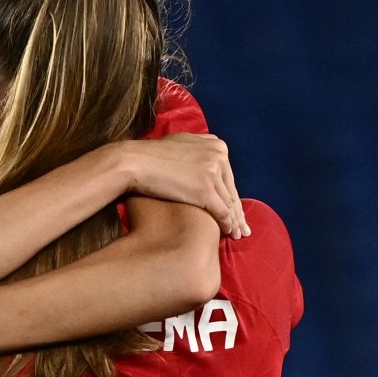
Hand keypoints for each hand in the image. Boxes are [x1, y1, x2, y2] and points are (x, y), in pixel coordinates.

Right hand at [125, 133, 249, 237]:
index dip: (232, 195)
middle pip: (231, 190)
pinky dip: (226, 224)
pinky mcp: (205, 190)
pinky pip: (222, 212)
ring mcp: (213, 173)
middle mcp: (219, 157)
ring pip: (229, 203)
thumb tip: (206, 155)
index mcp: (217, 145)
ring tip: (236, 235)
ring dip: (234, 221)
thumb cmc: (151, 154)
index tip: (236, 210)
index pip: (228, 176)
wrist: (134, 161)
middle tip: (243, 228)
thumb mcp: (182, 142)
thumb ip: (199, 149)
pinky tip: (227, 233)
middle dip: (238, 211)